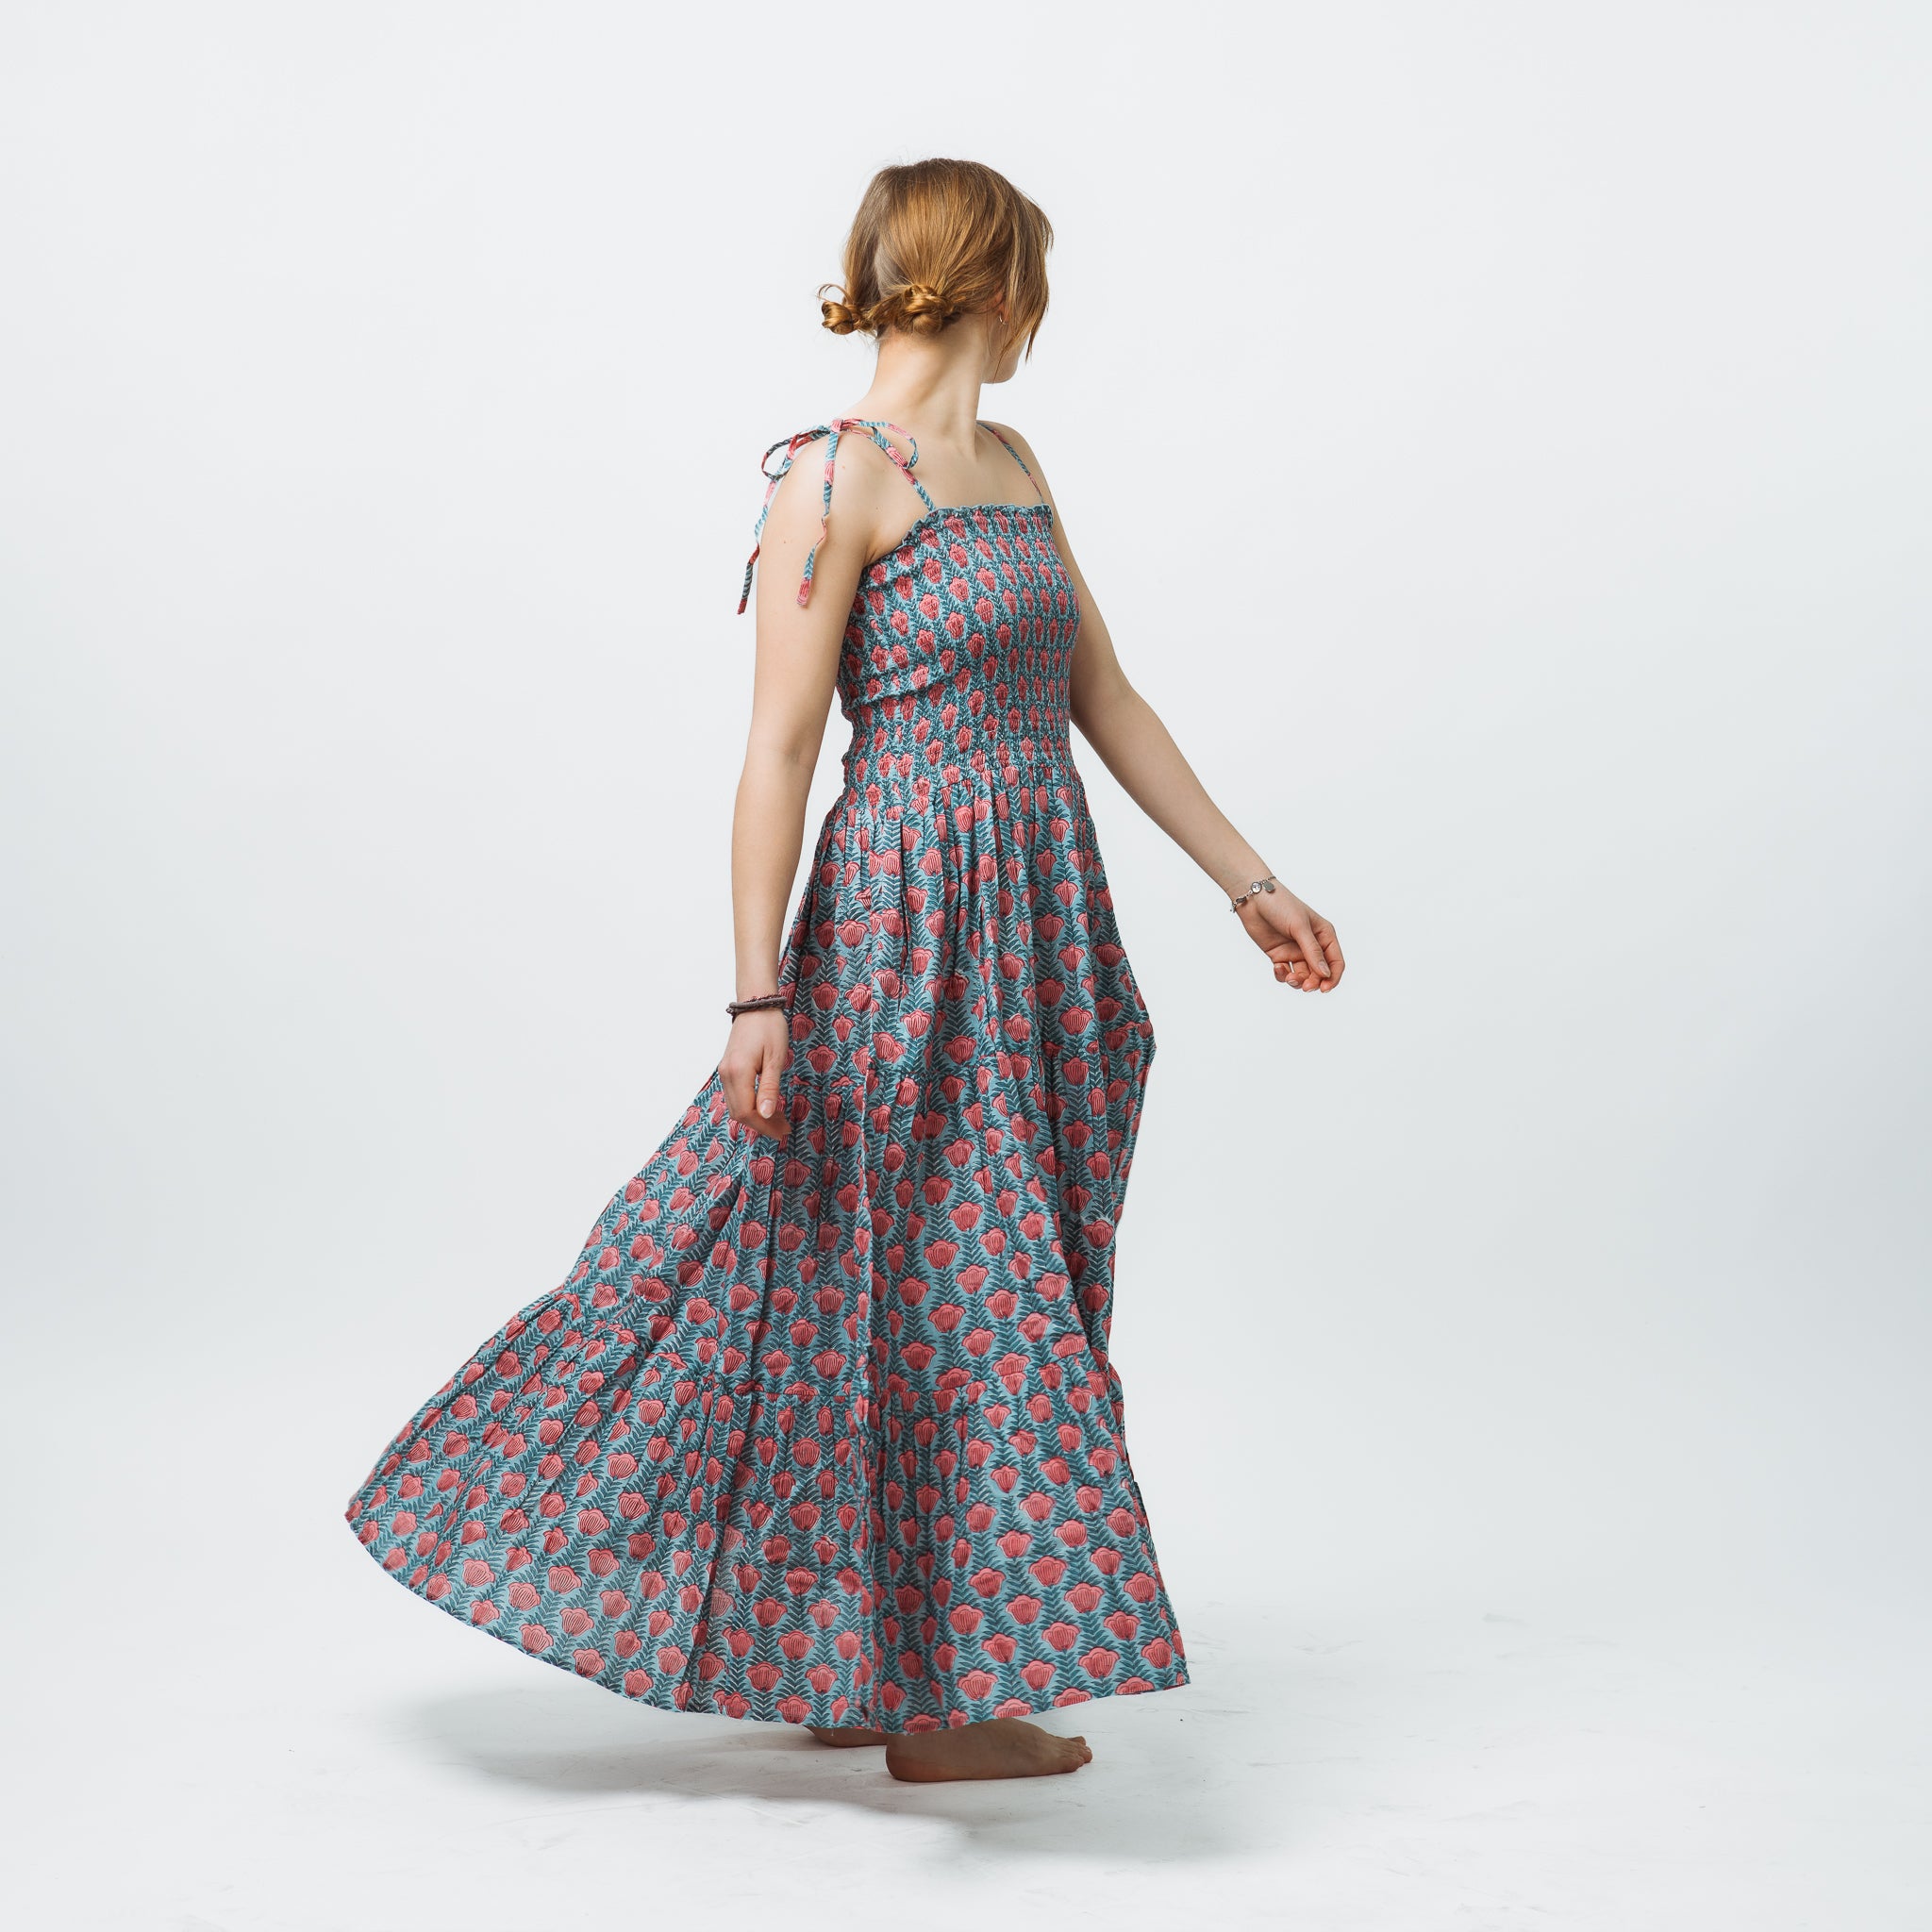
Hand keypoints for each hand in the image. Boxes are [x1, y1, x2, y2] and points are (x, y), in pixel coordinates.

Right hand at [719, 1007, 790, 1139]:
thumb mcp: (775, 1059)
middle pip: (739, 1113)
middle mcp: (726, 1075)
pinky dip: (749, 1105)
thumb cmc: (769, 1028)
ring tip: (778, 1119)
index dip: (765, 1125)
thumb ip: (769, 1088)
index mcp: (738, 1073)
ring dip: (755, 1116)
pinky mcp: (727, 1069)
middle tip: (783, 1128)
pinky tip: (765, 1105)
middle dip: (761, 1125)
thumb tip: (765, 1115)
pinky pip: (735, 1095)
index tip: (784, 1130)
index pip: (747, 1112)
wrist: (755, 1005)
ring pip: (736, 1106)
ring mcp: (724, 1072)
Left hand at [1238, 881, 1344, 992]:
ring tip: (1289, 976)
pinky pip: (1286, 972)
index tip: (1324, 989)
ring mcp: (1295, 951)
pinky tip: (1277, 968)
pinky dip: (1282, 975)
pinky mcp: (1279, 955)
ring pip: (1303, 976)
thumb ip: (1312, 951)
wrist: (1254, 899)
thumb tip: (1325, 974)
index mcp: (1324, 935)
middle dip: (1313, 982)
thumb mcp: (1299, 927)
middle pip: (1319, 973)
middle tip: (1305, 986)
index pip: (1335, 962)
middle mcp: (1312, 945)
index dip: (1333, 977)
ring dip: (1297, 981)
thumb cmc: (1281, 905)